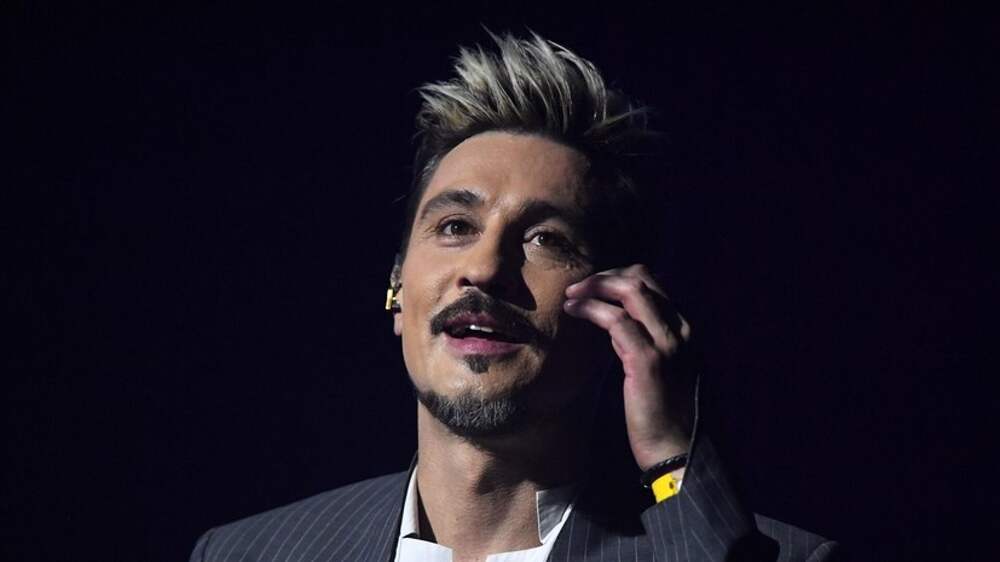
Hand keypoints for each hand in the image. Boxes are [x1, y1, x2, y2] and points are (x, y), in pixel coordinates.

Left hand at [563, 264, 694, 470]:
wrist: (676, 450)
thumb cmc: (663, 414)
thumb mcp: (657, 368)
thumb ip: (641, 341)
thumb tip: (614, 321)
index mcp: (685, 330)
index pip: (654, 283)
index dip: (619, 278)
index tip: (594, 288)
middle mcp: (681, 330)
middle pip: (642, 279)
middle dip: (605, 276)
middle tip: (578, 288)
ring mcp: (668, 344)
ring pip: (631, 291)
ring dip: (595, 287)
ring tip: (571, 296)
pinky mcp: (648, 361)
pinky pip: (616, 320)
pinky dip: (591, 309)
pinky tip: (574, 312)